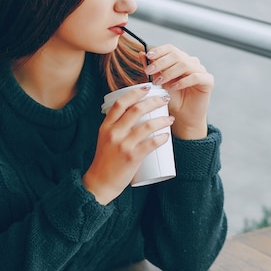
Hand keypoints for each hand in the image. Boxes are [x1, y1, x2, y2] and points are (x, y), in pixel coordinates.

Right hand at [83, 86, 174, 204]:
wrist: (100, 183)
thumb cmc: (105, 161)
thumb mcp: (104, 138)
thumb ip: (115, 126)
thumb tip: (133, 114)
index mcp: (106, 126)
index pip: (121, 103)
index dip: (135, 92)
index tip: (147, 87)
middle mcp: (113, 133)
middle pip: (136, 110)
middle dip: (154, 101)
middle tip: (164, 99)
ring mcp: (123, 145)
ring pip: (148, 125)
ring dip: (162, 120)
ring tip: (170, 119)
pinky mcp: (132, 157)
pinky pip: (151, 143)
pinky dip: (161, 137)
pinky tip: (167, 136)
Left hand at [142, 44, 212, 139]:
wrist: (182, 116)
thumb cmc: (171, 99)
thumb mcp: (159, 83)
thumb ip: (152, 69)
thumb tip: (142, 54)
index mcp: (180, 59)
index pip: (170, 49)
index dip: (159, 51)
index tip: (148, 56)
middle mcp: (192, 62)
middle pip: (176, 55)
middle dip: (161, 63)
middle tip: (149, 72)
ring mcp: (201, 70)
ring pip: (185, 64)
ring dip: (169, 72)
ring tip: (159, 82)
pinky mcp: (208, 81)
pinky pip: (196, 76)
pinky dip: (183, 81)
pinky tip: (173, 87)